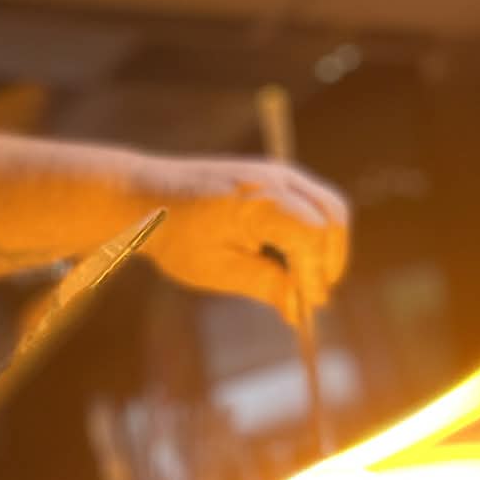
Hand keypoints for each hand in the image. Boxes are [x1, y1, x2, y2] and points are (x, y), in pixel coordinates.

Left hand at [133, 155, 349, 322]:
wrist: (148, 196)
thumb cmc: (177, 234)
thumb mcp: (217, 269)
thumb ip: (264, 284)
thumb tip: (299, 308)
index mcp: (258, 201)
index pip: (312, 235)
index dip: (316, 273)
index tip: (308, 306)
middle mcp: (275, 178)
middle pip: (332, 216)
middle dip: (330, 260)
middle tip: (313, 296)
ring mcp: (278, 172)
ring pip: (329, 206)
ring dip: (328, 245)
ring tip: (307, 280)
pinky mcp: (275, 176)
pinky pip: (314, 200)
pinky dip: (316, 231)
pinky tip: (296, 260)